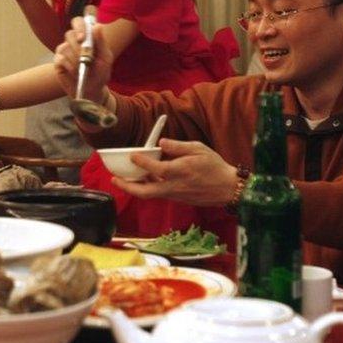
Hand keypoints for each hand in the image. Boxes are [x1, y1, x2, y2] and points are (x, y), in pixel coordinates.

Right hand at [53, 17, 114, 101]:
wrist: (92, 91)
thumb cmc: (101, 73)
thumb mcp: (105, 58)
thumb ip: (101, 42)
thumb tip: (97, 25)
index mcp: (86, 37)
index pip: (78, 22)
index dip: (79, 27)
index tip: (82, 37)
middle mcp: (74, 41)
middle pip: (69, 34)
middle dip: (77, 47)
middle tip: (84, 58)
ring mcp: (64, 51)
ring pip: (64, 47)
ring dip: (75, 59)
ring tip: (82, 68)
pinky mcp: (58, 62)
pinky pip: (60, 58)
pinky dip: (68, 66)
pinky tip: (74, 72)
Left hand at [112, 139, 238, 206]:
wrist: (228, 189)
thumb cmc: (214, 166)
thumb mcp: (199, 149)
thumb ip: (178, 146)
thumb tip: (161, 143)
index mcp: (179, 171)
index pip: (154, 168)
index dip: (141, 162)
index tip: (132, 155)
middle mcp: (174, 186)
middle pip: (144, 192)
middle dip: (127, 186)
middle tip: (114, 180)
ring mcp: (175, 195)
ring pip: (149, 195)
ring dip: (135, 188)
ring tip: (124, 180)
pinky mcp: (177, 199)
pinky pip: (158, 194)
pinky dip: (148, 188)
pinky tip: (144, 180)